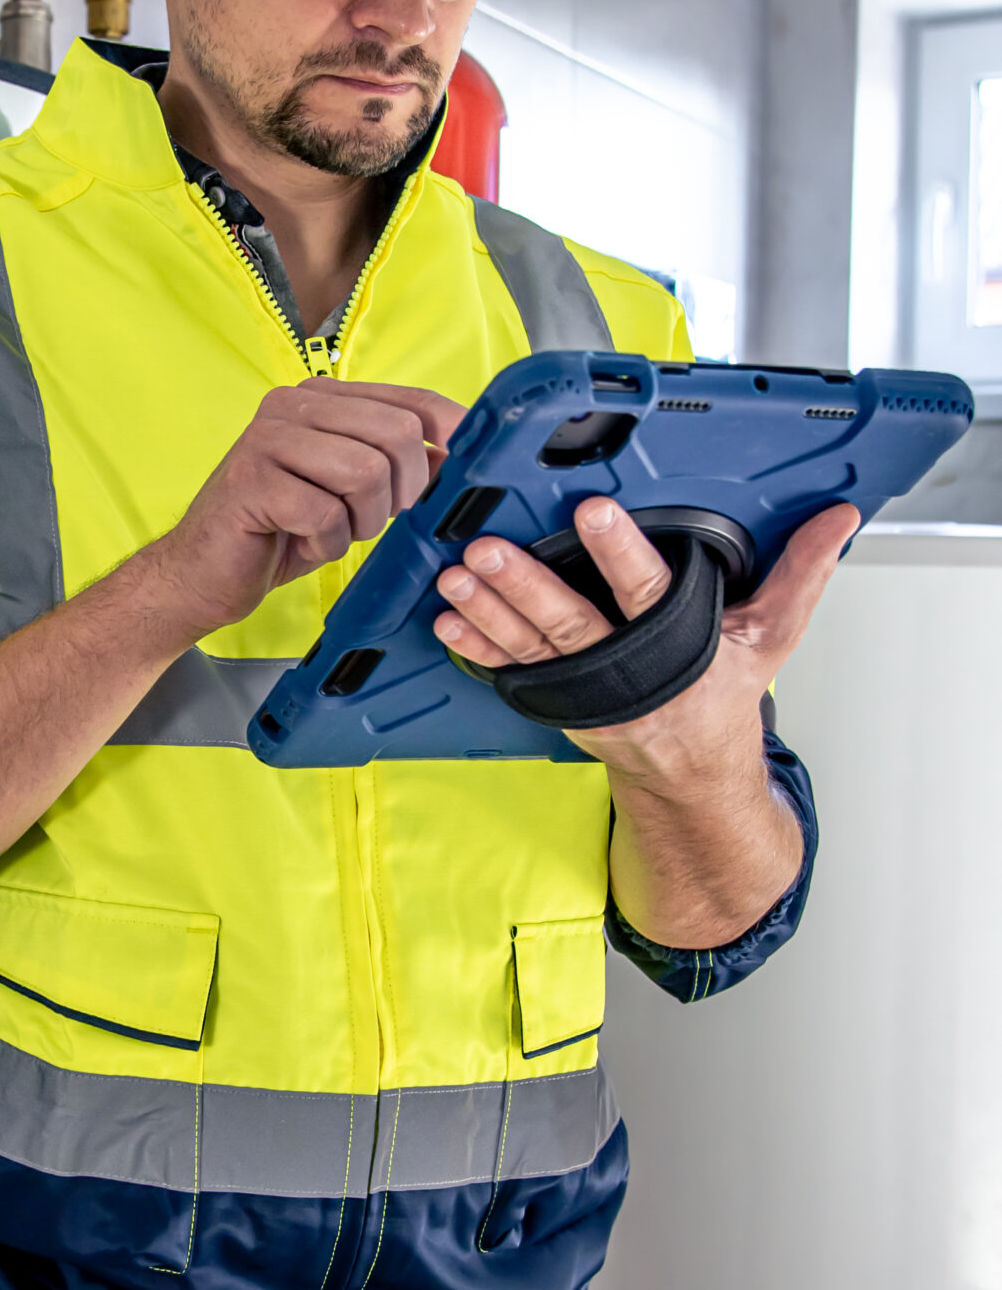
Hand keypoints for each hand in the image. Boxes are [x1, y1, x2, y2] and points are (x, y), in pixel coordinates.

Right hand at [139, 379, 464, 638]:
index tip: (469, 470)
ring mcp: (267, 437)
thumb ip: (396, 466)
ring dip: (362, 520)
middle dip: (403, 492)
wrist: (201, 574)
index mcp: (322, 398)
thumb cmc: (278, 533)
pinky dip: (325, 543)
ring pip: (366, 472)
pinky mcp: (250, 479)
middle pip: (397, 434)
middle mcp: (293, 404)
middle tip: (374, 521)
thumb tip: (460, 457)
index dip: (452, 435)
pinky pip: (325, 513)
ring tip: (334, 532)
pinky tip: (301, 543)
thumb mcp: (350, 494)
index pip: (412, 400)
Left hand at [431, 496, 858, 779]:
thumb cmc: (722, 698)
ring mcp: (585, 691)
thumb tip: (841, 518)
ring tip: (456, 574)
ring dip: (488, 611)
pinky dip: (475, 647)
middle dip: (526, 586)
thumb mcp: (770, 638)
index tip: (590, 512)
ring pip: (529, 647)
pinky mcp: (556, 700)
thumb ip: (802, 575)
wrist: (691, 777)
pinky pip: (509, 673)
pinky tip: (447, 620)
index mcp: (681, 650)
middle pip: (571, 625)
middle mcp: (627, 673)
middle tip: (488, 549)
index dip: (620, 553)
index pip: (650, 594)